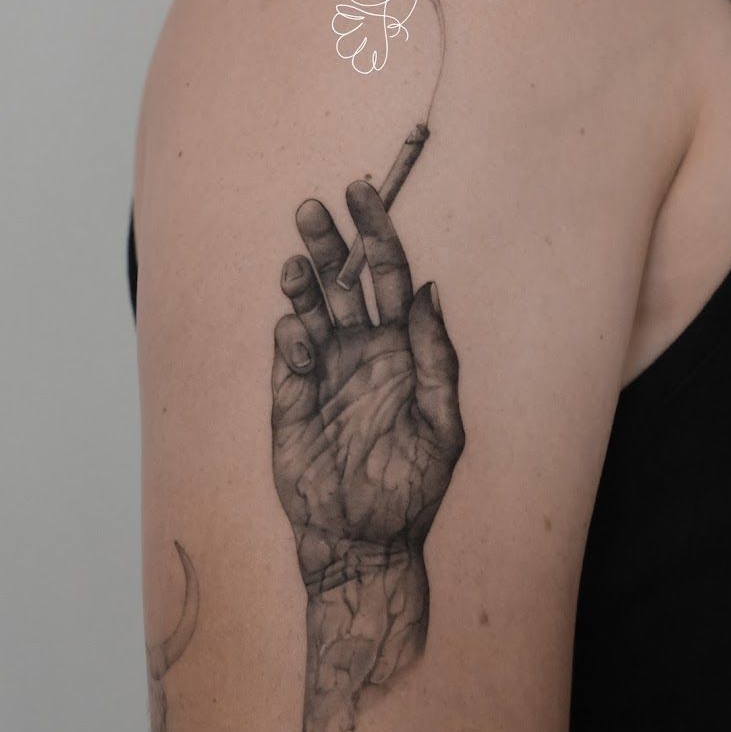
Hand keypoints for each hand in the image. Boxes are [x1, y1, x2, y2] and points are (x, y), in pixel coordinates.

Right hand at [272, 180, 464, 592]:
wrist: (366, 539)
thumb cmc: (412, 486)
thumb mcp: (443, 423)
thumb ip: (435, 357)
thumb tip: (427, 290)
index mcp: (400, 349)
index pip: (387, 276)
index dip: (376, 234)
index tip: (363, 193)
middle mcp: (359, 352)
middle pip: (341, 282)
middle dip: (328, 243)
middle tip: (313, 209)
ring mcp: (322, 372)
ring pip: (308, 309)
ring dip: (300, 281)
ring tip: (296, 264)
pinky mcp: (289, 397)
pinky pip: (287, 354)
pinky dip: (292, 339)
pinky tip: (301, 340)